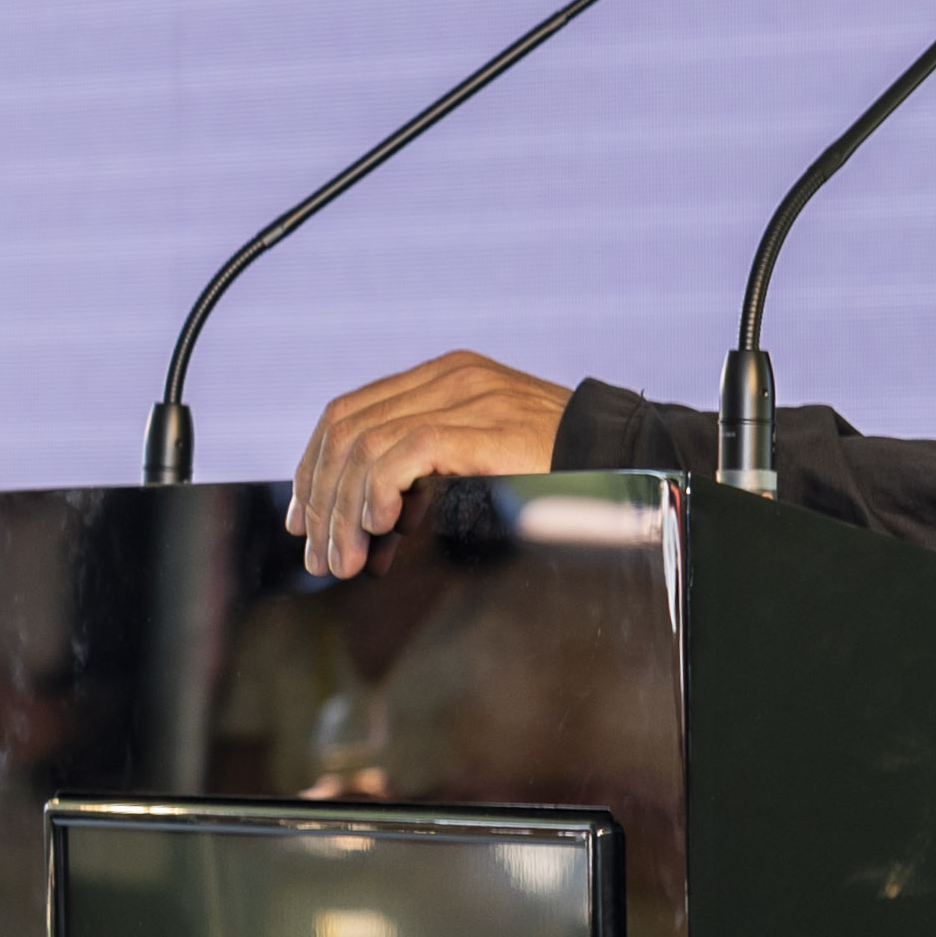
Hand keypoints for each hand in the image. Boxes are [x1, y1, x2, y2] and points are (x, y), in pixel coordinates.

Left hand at [288, 350, 568, 579]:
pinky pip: (404, 453)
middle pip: (345, 430)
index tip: (304, 521)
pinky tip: (381, 527)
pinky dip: (378, 492)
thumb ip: (429, 470)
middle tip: (321, 556)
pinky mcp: (483, 423)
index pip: (347, 413)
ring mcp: (466, 395)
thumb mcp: (482, 458)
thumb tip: (366, 523)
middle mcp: (448, 377)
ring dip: (344, 512)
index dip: (313, 469)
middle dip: (320, 500)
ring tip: (347, 559)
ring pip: (365, 445)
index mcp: (443, 378)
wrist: (632, 456)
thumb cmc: (563, 466)